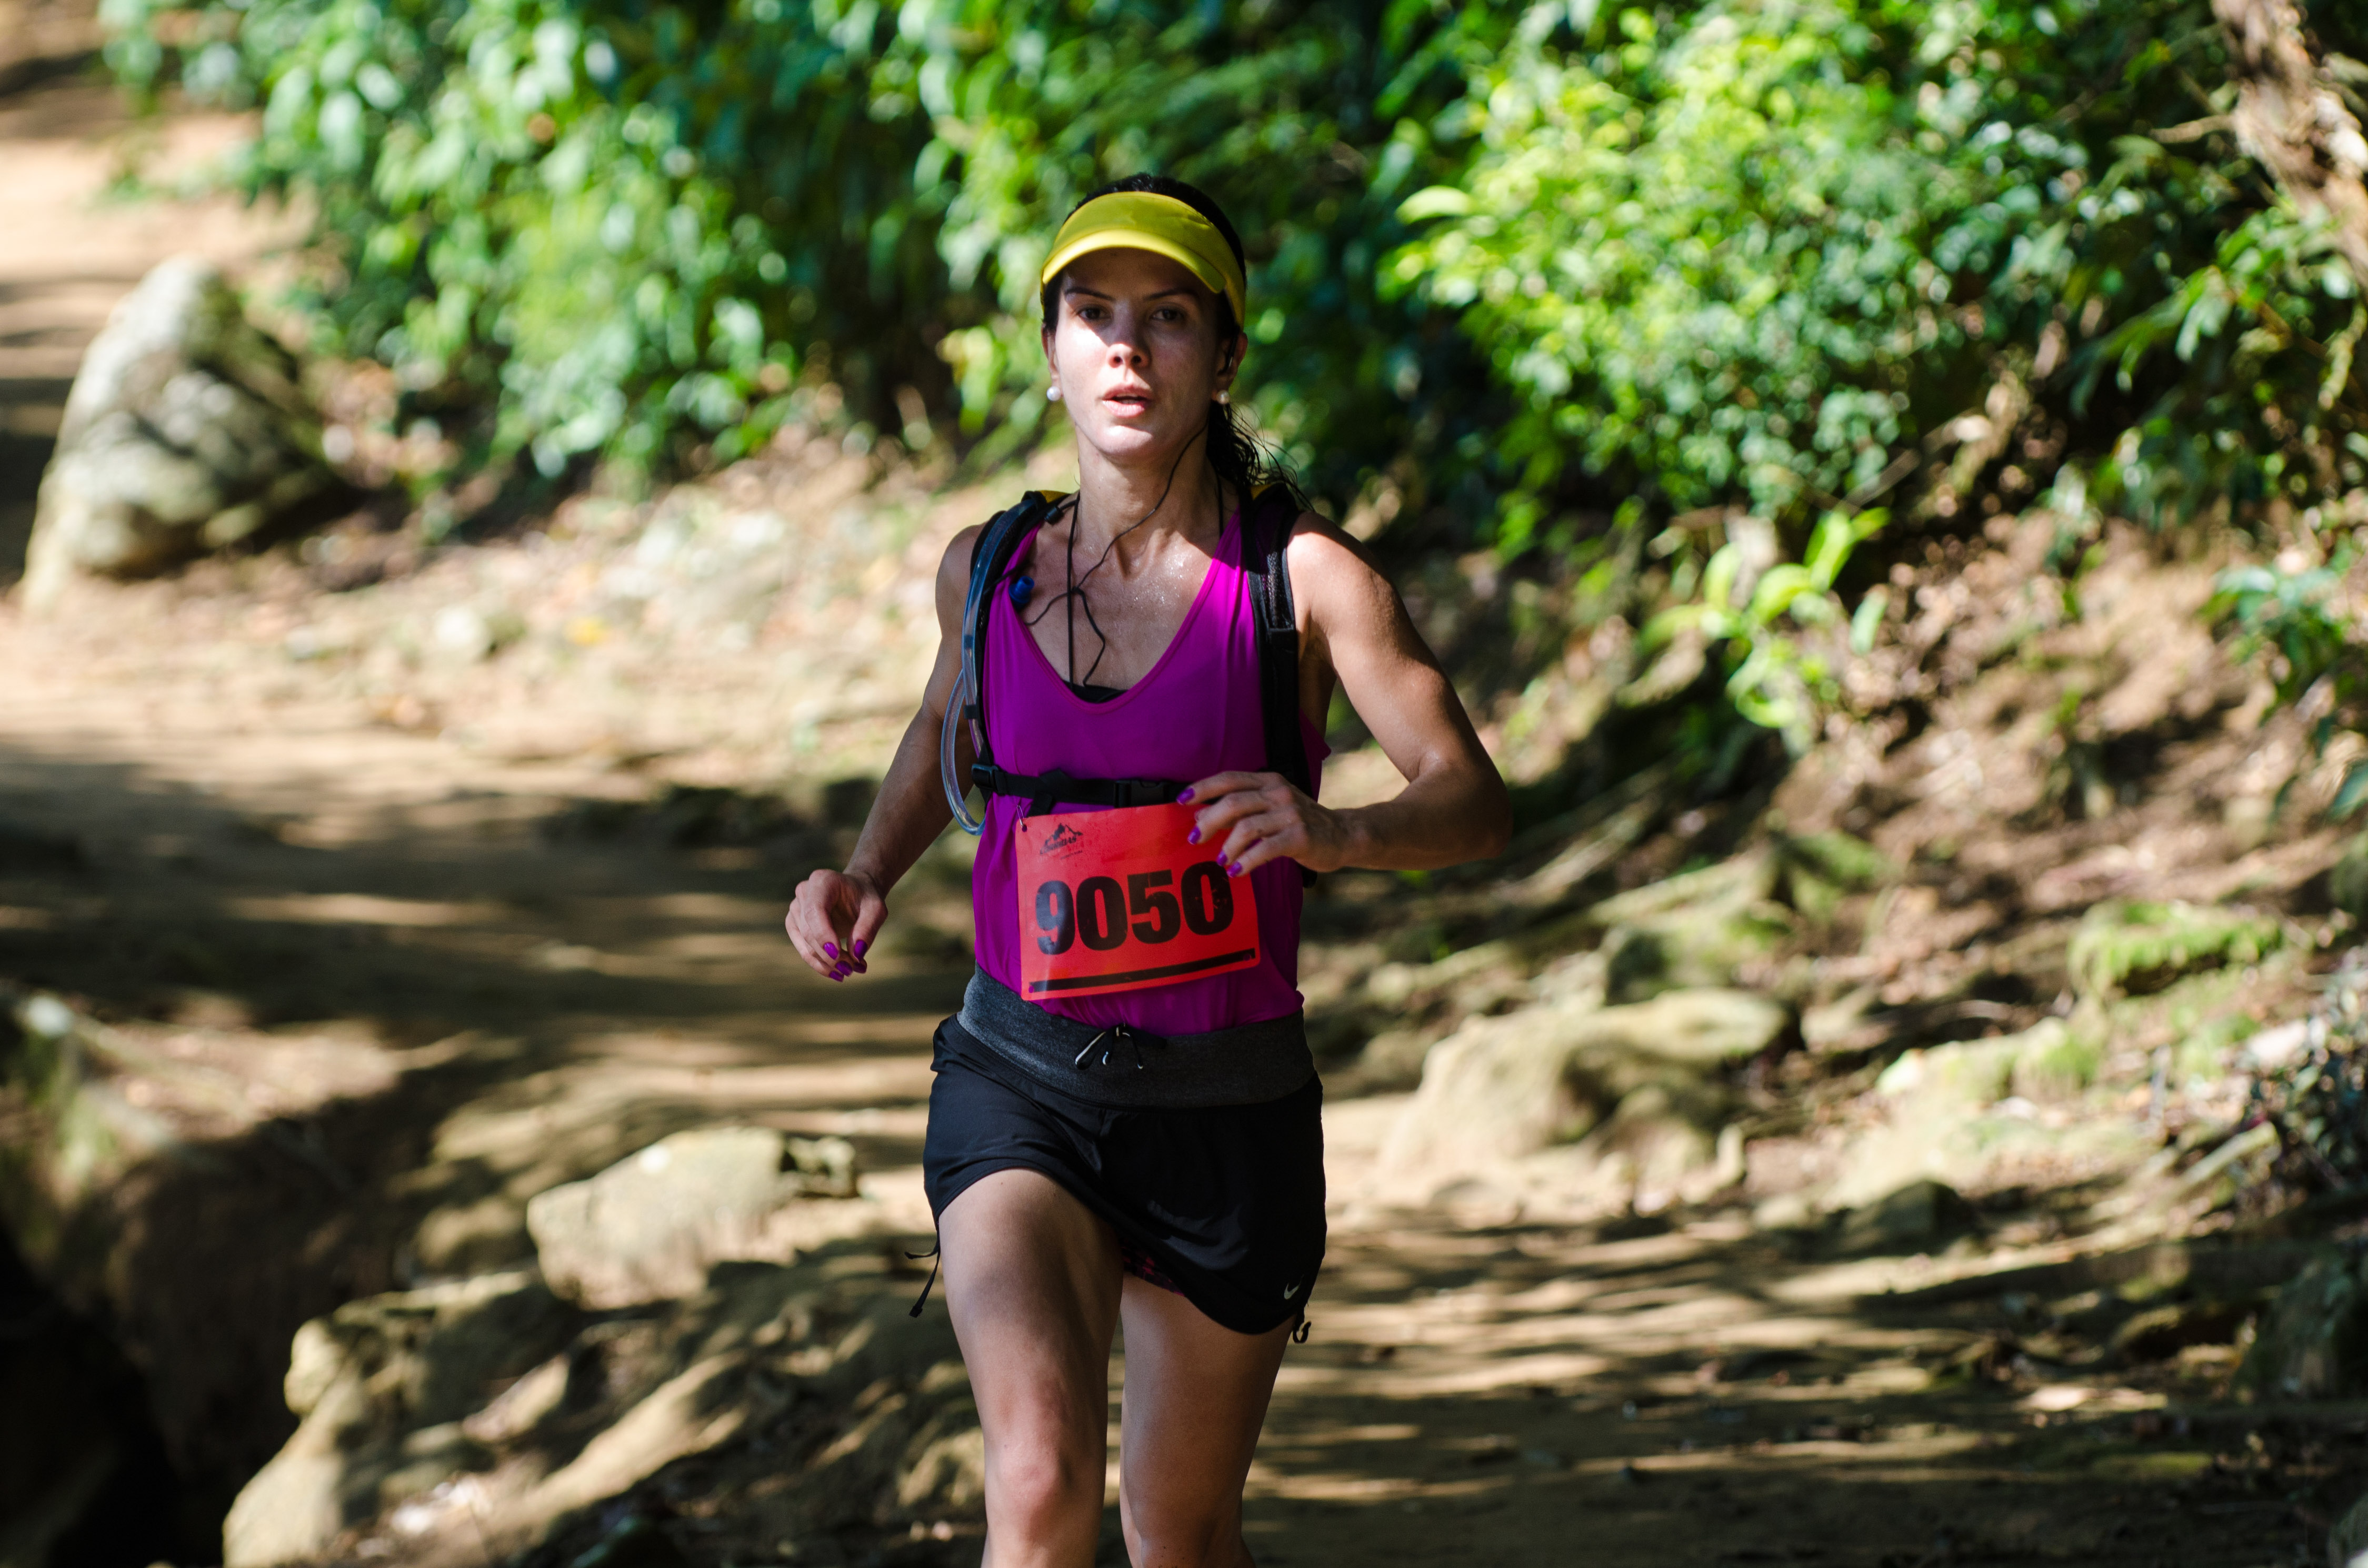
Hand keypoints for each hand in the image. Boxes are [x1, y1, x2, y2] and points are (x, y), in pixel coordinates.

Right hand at [784, 868, 885, 980]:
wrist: (856, 893)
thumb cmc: (866, 898)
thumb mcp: (876, 910)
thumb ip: (868, 929)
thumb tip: (856, 955)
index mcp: (822, 881)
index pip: (815, 911)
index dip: (823, 935)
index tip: (838, 956)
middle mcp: (803, 892)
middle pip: (810, 932)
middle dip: (831, 955)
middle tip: (854, 969)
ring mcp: (795, 908)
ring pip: (806, 944)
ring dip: (827, 963)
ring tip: (850, 971)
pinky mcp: (794, 924)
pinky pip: (803, 949)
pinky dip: (820, 964)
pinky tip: (837, 973)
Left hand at [1180, 771, 1351, 876]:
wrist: (1344, 834)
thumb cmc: (1300, 823)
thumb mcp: (1270, 809)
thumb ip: (1238, 809)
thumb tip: (1199, 815)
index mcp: (1269, 780)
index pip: (1229, 779)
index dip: (1203, 788)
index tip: (1181, 800)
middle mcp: (1279, 792)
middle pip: (1233, 802)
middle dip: (1209, 821)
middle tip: (1195, 838)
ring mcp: (1291, 813)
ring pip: (1247, 826)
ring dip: (1228, 845)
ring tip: (1221, 861)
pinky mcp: (1300, 836)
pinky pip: (1266, 848)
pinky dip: (1247, 861)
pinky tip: (1237, 871)